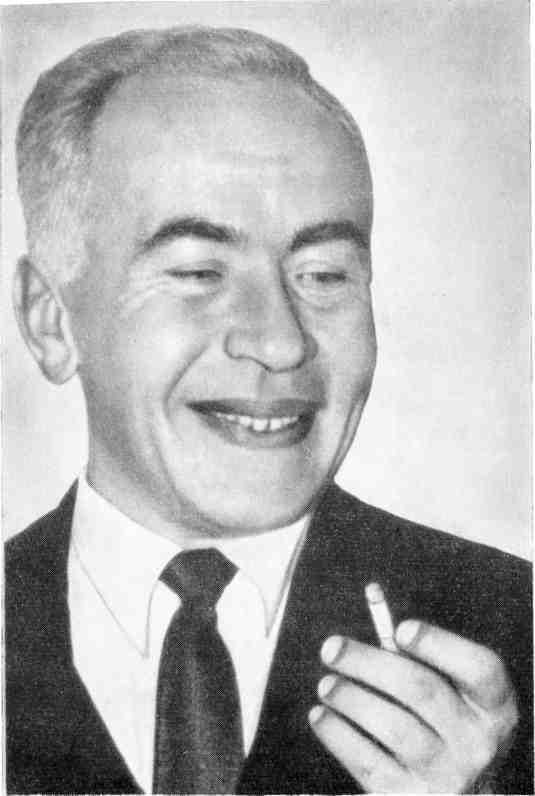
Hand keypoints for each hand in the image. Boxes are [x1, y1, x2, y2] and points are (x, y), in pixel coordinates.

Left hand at [309, 621, 517, 792]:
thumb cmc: (445, 726)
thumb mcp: (453, 693)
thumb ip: (417, 650)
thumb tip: (373, 593)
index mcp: (494, 707)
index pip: (479, 669)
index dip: (438, 644)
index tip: (399, 627)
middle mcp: (478, 742)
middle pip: (422, 690)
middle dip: (369, 663)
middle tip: (331, 648)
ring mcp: (449, 776)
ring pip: (394, 727)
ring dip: (352, 699)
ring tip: (326, 684)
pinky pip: (370, 764)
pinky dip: (339, 736)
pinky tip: (321, 716)